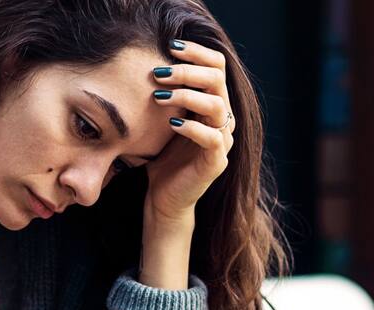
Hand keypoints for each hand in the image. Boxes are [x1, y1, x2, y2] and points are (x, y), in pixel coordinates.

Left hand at [145, 39, 235, 222]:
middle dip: (187, 72)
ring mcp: (223, 141)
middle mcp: (223, 119)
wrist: (164, 197)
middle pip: (218, 81)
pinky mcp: (216, 162)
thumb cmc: (162, 157)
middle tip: (159, 72)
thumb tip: (151, 61)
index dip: (198, 53)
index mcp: (212, 104)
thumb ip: (167, 94)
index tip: (171, 47)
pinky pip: (213, 138)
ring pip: (217, 106)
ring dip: (187, 96)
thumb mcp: (163, 119)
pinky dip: (192, 127)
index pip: (216, 67)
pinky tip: (171, 123)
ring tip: (159, 96)